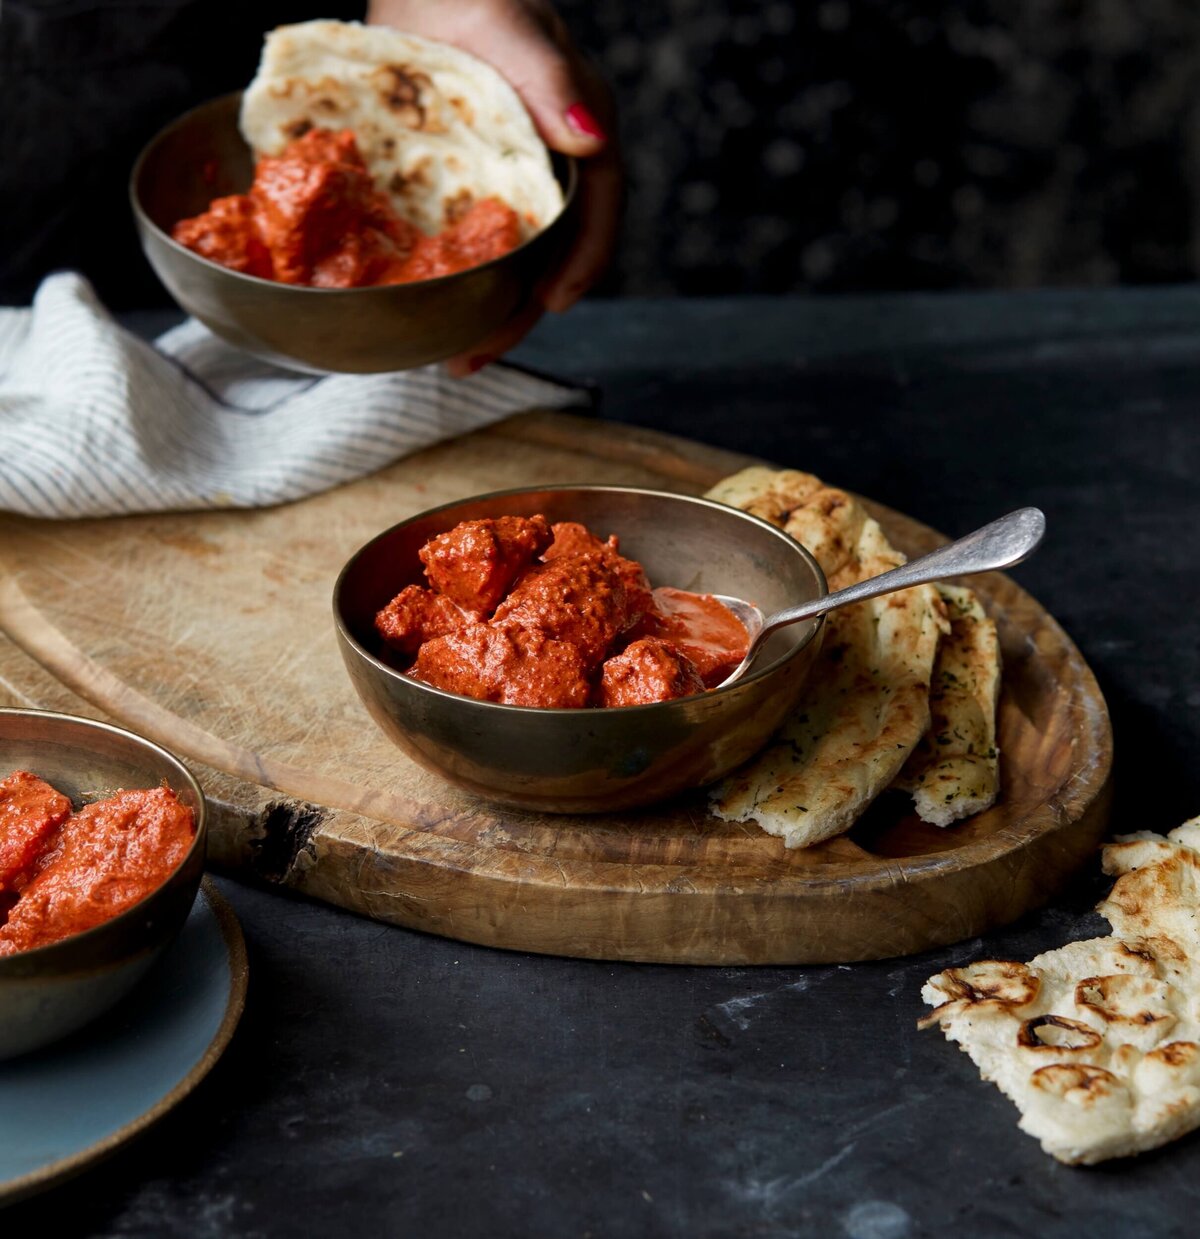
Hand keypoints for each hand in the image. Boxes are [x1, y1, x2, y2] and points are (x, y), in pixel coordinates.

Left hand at [367, 0, 620, 374]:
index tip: (552, 306)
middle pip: (555, 258)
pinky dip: (465, 287)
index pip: (598, 214)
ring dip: (491, 315)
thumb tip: (591, 138)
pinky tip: (436, 312)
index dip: (581, 265)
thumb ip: (552, 80)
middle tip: (477, 356)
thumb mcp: (509, 29)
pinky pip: (484, 251)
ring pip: (519, 265)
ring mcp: (520, 189)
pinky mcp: (483, 197)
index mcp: (582, 134)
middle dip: (521, 315)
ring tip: (455, 356)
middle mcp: (558, 170)